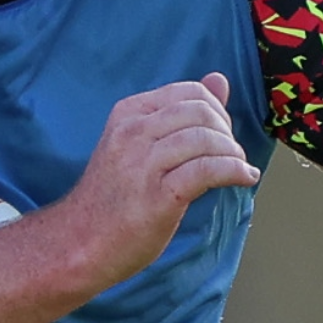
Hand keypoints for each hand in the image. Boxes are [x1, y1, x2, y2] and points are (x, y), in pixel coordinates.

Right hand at [58, 73, 259, 287]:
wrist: (77, 243)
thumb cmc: (113, 196)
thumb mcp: (138, 144)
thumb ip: (179, 113)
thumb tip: (219, 80)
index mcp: (129, 114)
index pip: (190, 92)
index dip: (217, 110)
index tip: (222, 134)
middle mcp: (133, 132)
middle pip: (201, 112)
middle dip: (227, 132)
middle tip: (231, 154)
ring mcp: (142, 164)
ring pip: (206, 139)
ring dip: (234, 153)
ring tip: (239, 168)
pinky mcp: (157, 196)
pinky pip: (207, 170)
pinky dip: (235, 171)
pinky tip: (245, 178)